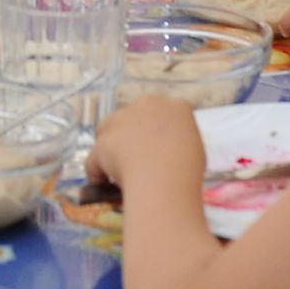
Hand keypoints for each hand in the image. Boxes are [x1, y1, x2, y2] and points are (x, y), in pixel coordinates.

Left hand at [87, 96, 203, 189]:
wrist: (163, 177)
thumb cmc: (187, 167)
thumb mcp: (195, 150)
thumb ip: (179, 142)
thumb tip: (169, 151)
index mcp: (174, 107)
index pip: (161, 114)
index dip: (155, 131)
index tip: (155, 146)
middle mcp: (146, 105)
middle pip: (131, 117)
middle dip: (130, 135)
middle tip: (137, 159)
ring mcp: (120, 120)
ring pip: (107, 132)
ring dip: (110, 149)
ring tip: (117, 173)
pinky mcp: (102, 140)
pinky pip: (95, 158)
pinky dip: (97, 171)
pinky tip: (102, 184)